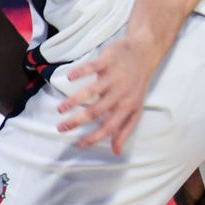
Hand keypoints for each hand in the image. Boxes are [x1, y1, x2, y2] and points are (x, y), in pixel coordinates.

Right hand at [56, 33, 157, 153]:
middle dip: (77, 121)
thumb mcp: (136, 108)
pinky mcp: (108, 61)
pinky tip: (69, 78)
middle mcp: (121, 94)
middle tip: (61, 128)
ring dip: (74, 100)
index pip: (110, 127)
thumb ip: (125, 129)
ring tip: (61, 109)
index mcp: (128, 107)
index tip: (79, 144)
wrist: (144, 52)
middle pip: (96, 111)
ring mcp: (114, 77)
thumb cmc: (137, 84)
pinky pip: (92, 67)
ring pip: (92, 91)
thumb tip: (116, 151)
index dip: (95, 137)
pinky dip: (79, 72)